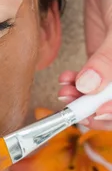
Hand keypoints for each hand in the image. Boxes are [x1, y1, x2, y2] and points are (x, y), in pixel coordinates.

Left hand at [59, 0, 111, 128]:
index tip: (91, 111)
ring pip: (99, 96)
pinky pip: (88, 83)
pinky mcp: (100, 61)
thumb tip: (88, 87)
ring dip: (79, 98)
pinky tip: (65, 79)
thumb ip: (107, 59)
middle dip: (92, 109)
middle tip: (72, 106)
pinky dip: (75, 84)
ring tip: (63, 91)